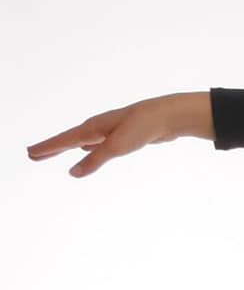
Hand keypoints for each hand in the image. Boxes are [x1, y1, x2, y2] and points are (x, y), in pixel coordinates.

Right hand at [26, 90, 211, 177]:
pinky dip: (87, 147)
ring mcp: (109, 130)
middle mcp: (98, 127)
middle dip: (52, 148)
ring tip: (56, 151)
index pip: (63, 140)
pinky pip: (96, 143)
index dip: (47, 148)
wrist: (167, 116)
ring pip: (82, 140)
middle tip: (33, 154)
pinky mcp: (122, 135)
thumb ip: (94, 160)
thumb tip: (73, 173)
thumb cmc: (141, 128)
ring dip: (67, 146)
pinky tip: (88, 148)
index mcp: (93, 128)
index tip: (30, 153)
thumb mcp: (116, 147)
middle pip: (68, 139)